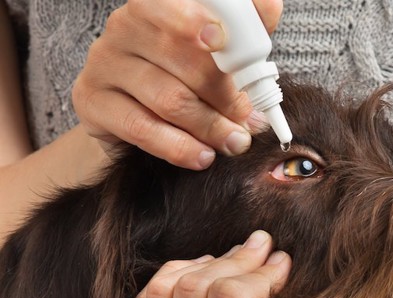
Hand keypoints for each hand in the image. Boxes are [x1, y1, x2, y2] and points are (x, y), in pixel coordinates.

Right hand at [72, 0, 282, 169]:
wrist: (135, 115)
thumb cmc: (186, 76)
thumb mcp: (218, 52)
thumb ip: (244, 30)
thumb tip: (271, 8)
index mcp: (156, 6)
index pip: (168, 4)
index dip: (194, 21)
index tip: (221, 41)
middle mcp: (125, 27)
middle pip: (182, 60)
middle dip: (225, 96)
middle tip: (251, 122)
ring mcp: (104, 63)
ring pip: (168, 99)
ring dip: (210, 127)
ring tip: (235, 143)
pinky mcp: (92, 101)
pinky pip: (141, 128)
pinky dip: (179, 147)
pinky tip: (202, 157)